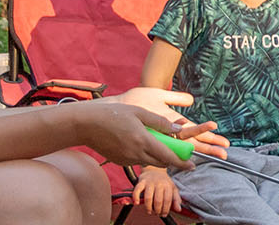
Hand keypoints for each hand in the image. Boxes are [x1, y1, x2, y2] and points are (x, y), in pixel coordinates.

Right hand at [105, 87, 232, 157]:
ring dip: (157, 156)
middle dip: (172, 160)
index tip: (193, 165)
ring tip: (156, 142)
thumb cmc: (112, 114)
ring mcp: (126, 159)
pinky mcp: (119, 161)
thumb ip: (160, 122)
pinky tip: (138, 142)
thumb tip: (179, 128)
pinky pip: (137, 160)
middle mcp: (136, 153)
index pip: (168, 157)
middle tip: (179, 153)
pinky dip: (143, 154)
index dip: (183, 163)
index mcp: (143, 140)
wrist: (85, 125)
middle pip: (161, 162)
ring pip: (149, 161)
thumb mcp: (139, 112)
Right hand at [132, 167, 181, 215]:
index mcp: (167, 186)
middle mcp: (159, 184)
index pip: (167, 200)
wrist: (155, 170)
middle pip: (158, 200)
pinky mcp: (141, 182)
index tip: (164, 214)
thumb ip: (176, 199)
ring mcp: (149, 183)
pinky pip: (137, 190)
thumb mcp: (173, 188)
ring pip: (148, 197)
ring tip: (149, 211)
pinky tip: (137, 203)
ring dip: (148, 207)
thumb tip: (178, 209)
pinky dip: (136, 197)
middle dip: (157, 210)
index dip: (166, 209)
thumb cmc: (164, 182)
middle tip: (157, 214)